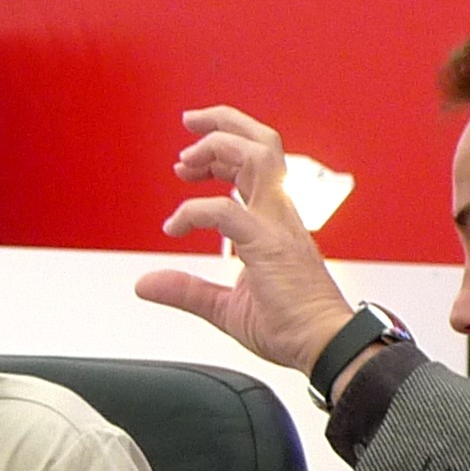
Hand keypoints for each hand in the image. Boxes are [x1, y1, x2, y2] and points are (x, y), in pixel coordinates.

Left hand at [135, 106, 354, 373]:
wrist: (323, 347)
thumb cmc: (290, 327)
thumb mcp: (225, 308)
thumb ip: (186, 290)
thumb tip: (146, 284)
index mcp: (275, 221)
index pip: (255, 162)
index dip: (219, 150)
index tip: (187, 167)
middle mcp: (280, 214)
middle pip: (261, 143)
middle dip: (222, 123)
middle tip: (188, 125)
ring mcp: (278, 226)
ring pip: (257, 154)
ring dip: (217, 145)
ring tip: (186, 158)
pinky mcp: (269, 245)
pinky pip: (226, 210)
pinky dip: (194, 211)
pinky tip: (175, 226)